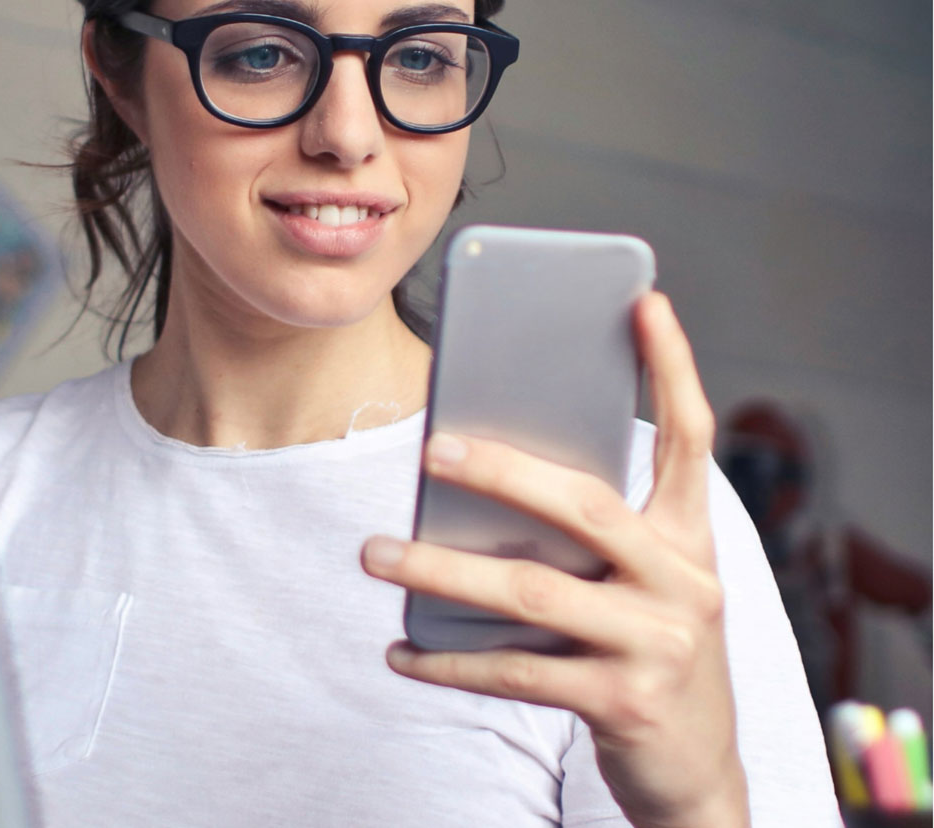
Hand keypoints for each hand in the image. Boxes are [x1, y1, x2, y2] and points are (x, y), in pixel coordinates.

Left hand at [360, 292, 749, 827]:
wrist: (698, 769)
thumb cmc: (646, 644)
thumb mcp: (640, 579)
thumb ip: (586, 530)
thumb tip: (473, 471)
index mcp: (689, 536)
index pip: (691, 437)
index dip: (671, 367)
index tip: (646, 301)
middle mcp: (686, 581)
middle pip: (585, 504)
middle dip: (502, 471)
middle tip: (429, 448)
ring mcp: (659, 644)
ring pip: (531, 591)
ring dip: (440, 572)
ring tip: (373, 554)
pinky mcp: (624, 703)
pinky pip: (516, 672)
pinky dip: (448, 662)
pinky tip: (400, 652)